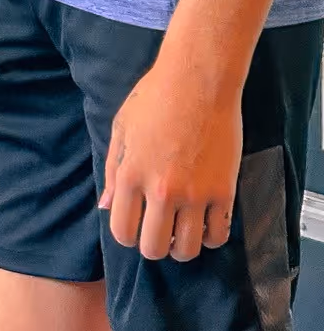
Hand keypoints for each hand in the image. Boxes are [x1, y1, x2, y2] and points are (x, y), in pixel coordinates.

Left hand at [99, 54, 240, 259]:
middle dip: (153, 246)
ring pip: (187, 249)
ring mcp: (194, 194)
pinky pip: (218, 236)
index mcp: (130, 174)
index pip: (122, 231)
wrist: (197, 81)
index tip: (134, 228)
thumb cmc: (154, 98)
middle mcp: (160, 190)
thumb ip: (111, 170)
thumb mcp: (121, 128)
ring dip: (182, 246)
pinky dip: (210, 237)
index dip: (126, 236)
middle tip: (159, 231)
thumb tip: (106, 207)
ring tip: (182, 230)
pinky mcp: (224, 192)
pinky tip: (204, 223)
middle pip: (153, 248)